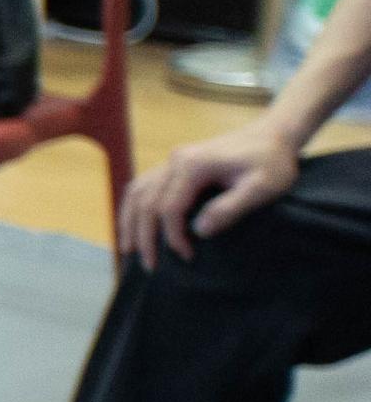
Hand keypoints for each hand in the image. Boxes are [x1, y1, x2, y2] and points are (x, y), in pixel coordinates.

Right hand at [119, 122, 299, 266]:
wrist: (273, 135)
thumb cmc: (271, 162)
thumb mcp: (261, 187)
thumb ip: (230, 208)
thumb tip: (198, 231)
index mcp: (192, 166)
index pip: (168, 208)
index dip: (173, 236)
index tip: (187, 256)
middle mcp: (174, 161)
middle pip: (145, 203)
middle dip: (144, 236)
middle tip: (149, 265)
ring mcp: (172, 161)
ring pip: (136, 193)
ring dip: (130, 222)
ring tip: (129, 249)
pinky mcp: (175, 164)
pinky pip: (143, 186)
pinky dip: (134, 207)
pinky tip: (133, 223)